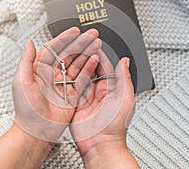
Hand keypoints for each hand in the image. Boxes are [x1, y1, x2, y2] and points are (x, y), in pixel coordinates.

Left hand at [12, 27, 101, 141]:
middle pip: (69, 54)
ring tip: (97, 44)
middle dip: (81, 43)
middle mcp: (53, 76)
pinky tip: (95, 61)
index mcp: (40, 70)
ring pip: (78, 64)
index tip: (75, 31)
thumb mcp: (21, 82)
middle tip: (92, 35)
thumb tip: (29, 42)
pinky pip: (83, 79)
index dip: (65, 39)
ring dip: (87, 54)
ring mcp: (64, 85)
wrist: (35, 131)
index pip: (54, 49)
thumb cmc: (25, 110)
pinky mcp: (73, 95)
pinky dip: (89, 69)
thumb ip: (26, 61)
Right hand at [70, 49, 137, 167]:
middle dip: (85, 56)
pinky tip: (63, 71)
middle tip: (80, 45)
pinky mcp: (75, 104)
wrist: (101, 145)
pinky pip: (71, 89)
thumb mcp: (125, 99)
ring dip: (76, 65)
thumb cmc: (115, 126)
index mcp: (111, 88)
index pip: (104, 66)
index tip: (93, 43)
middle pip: (91, 69)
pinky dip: (68, 80)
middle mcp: (98, 91)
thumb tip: (125, 61)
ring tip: (70, 54)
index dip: (98, 54)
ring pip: (80, 76)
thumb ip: (125, 79)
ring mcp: (86, 97)